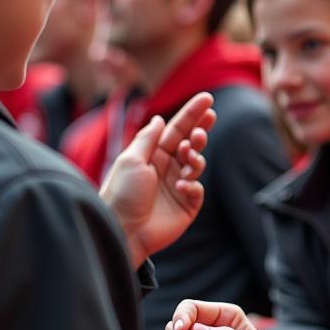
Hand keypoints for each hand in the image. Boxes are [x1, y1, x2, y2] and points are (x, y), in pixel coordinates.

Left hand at [101, 93, 216, 267]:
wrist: (124, 230)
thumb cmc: (122, 194)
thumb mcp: (131, 160)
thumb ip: (148, 138)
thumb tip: (160, 119)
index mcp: (153, 155)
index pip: (177, 129)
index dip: (192, 114)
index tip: (207, 99)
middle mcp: (167, 168)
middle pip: (190, 143)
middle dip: (200, 133)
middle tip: (200, 133)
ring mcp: (178, 186)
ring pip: (197, 164)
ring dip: (196, 158)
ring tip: (188, 160)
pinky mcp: (187, 205)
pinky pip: (198, 188)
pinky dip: (192, 184)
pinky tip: (181, 186)